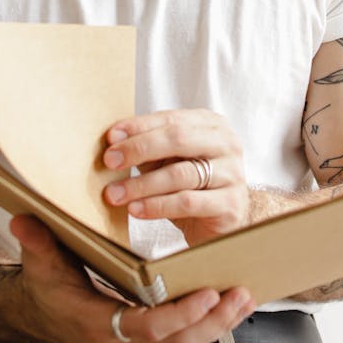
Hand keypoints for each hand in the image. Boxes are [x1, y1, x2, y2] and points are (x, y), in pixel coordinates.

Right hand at [10, 215, 255, 342]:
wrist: (40, 310)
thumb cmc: (44, 284)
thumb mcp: (39, 262)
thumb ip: (36, 242)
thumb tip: (23, 221)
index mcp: (99, 325)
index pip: (147, 327)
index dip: (179, 314)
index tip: (207, 294)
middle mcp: (123, 342)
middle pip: (177, 341)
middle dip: (212, 320)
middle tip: (241, 294)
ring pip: (185, 341)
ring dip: (218, 322)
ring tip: (246, 296)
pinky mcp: (148, 337)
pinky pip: (183, 334)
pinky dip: (208, 320)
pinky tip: (231, 301)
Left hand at [101, 109, 248, 245]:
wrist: (221, 223)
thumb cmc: (191, 185)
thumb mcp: (170, 161)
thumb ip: (149, 148)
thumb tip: (113, 140)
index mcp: (211, 125)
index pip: (171, 119)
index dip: (139, 126)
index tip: (110, 137)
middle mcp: (226, 144)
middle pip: (178, 139)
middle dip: (139, 148)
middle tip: (110, 161)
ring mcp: (232, 173)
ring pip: (180, 174)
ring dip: (141, 184)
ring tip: (114, 194)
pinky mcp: (229, 204)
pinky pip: (187, 202)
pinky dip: (156, 206)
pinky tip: (135, 209)